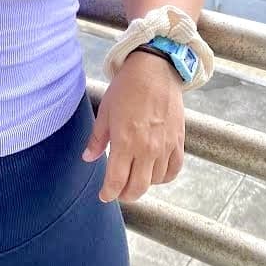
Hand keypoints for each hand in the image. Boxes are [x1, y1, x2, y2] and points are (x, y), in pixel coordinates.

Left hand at [81, 51, 184, 202]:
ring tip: (133, 179)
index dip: (108, 193)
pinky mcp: (178, 142)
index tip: (104, 195)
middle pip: (137, 188)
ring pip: (155, 181)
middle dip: (125, 194)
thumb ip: (97, 139)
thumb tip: (87, 158)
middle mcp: (146, 149)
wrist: (154, 70)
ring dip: (143, 185)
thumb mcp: (105, 111)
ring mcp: (164, 147)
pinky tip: (154, 174)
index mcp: (124, 142)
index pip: (116, 181)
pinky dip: (164, 177)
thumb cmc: (126, 88)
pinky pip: (173, 170)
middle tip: (118, 191)